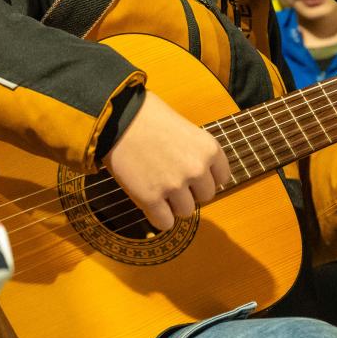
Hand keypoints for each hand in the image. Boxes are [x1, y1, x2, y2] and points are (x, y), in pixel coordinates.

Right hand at [102, 90, 230, 230]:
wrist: (114, 117)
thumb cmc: (146, 115)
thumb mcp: (182, 126)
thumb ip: (195, 150)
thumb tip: (197, 172)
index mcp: (208, 148)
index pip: (222, 177)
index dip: (205, 177)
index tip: (192, 174)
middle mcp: (196, 168)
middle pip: (205, 196)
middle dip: (190, 190)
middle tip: (170, 178)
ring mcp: (174, 185)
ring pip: (185, 211)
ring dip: (173, 204)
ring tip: (157, 186)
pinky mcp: (150, 198)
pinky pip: (164, 222)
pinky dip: (157, 216)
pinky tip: (149, 201)